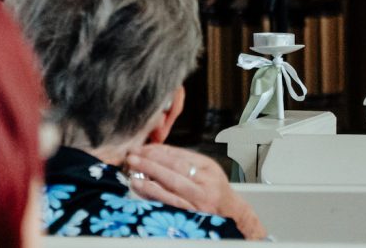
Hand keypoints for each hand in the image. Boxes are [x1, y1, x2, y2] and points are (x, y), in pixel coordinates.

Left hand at [126, 144, 265, 239]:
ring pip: (172, 185)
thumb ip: (183, 159)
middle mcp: (206, 184)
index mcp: (208, 168)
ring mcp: (200, 201)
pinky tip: (141, 187)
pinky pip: (171, 203)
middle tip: (132, 156)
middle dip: (150, 161)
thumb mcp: (206, 170)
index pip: (179, 156)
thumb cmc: (215, 190)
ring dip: (149, 177)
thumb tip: (154, 150)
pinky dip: (154, 194)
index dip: (157, 151)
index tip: (140, 149)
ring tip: (132, 170)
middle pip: (175, 169)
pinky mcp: (193, 215)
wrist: (234, 215)